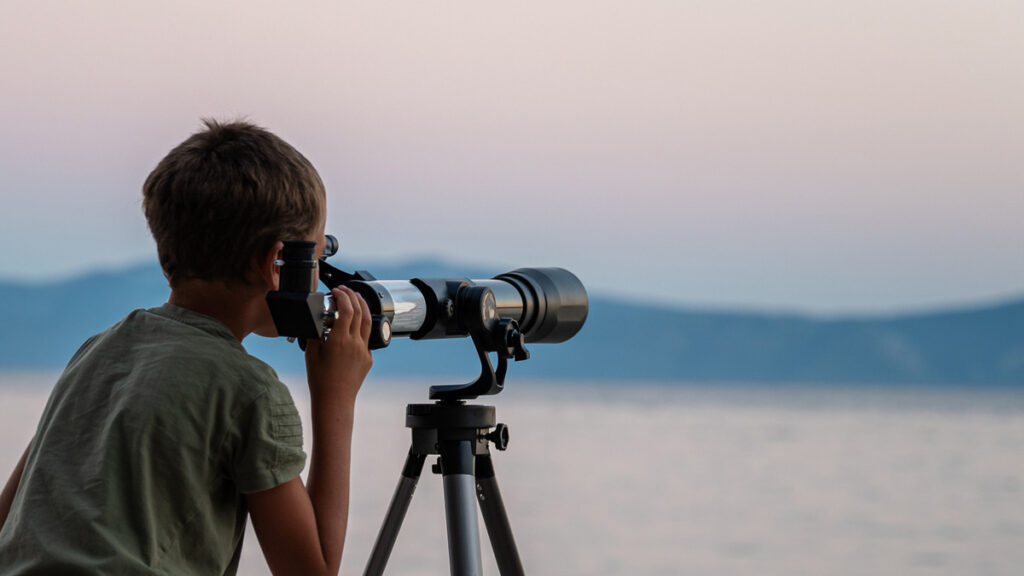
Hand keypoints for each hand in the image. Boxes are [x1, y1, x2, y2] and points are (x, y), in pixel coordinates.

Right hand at [303, 286, 372, 404]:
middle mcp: (355, 343)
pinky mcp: (368, 358)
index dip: (343, 296)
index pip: (346, 309)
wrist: (334, 400)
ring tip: (356, 298)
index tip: (337, 290)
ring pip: (367, 322)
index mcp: (340, 340)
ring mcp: (364, 350)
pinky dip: (360, 328)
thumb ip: (315, 334)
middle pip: (359, 311)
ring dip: (362, 307)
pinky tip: (353, 327)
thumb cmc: (320, 380)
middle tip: (345, 290)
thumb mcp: (311, 353)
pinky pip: (366, 339)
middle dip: (353, 296)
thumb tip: (316, 322)